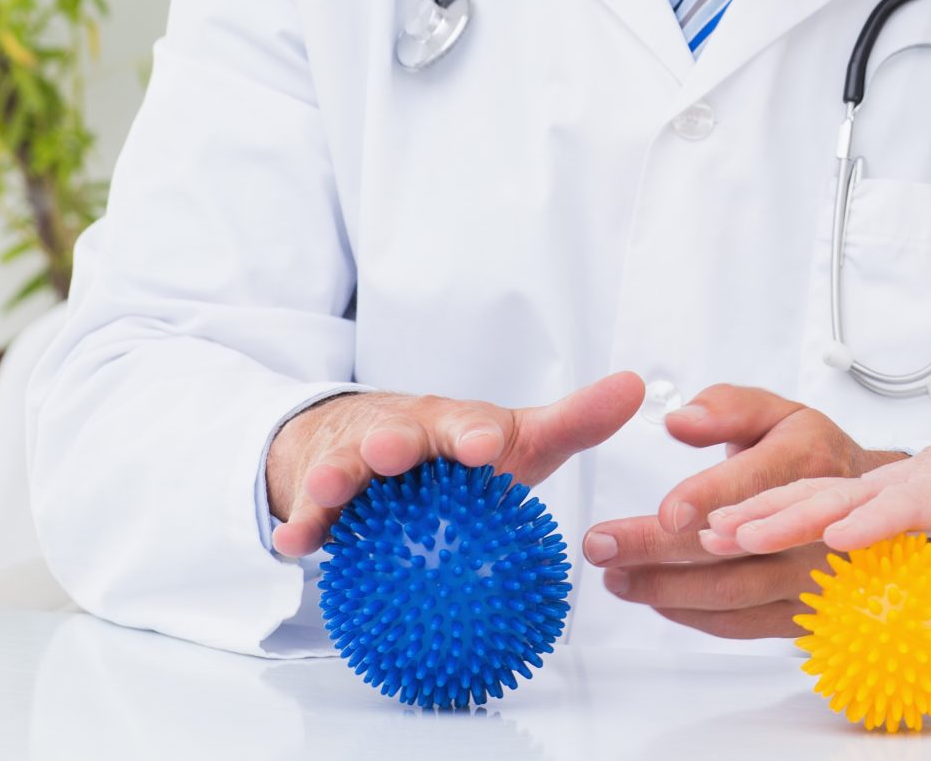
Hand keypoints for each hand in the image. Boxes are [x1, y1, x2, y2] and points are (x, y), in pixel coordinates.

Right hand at [264, 371, 645, 557]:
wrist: (373, 441)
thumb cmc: (458, 448)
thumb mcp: (516, 440)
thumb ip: (573, 423)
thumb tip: (638, 387)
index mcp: (453, 425)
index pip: (466, 423)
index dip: (474, 433)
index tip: (484, 447)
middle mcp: (404, 435)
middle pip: (397, 436)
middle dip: (394, 443)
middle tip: (392, 454)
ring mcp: (356, 463)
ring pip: (344, 468)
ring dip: (335, 479)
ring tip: (327, 492)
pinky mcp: (321, 495)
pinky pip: (307, 513)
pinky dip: (300, 525)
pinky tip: (293, 543)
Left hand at [582, 385, 901, 639]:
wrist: (867, 508)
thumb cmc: (813, 456)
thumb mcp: (777, 412)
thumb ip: (727, 408)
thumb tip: (679, 421)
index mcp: (809, 462)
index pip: (755, 485)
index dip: (708, 499)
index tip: (666, 511)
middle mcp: (814, 525)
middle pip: (729, 548)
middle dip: (656, 550)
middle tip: (602, 545)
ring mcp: (809, 575)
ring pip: (730, 593)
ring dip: (663, 589)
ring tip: (615, 574)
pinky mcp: (799, 612)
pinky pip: (739, 624)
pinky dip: (690, 615)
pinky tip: (655, 599)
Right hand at [704, 410, 930, 579]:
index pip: (908, 503)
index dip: (877, 518)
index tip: (844, 532)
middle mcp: (898, 480)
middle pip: (840, 495)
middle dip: (792, 513)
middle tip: (743, 531)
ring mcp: (869, 486)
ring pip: (808, 495)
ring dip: (758, 511)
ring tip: (709, 530)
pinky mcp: (851, 496)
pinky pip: (798, 502)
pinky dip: (756, 512)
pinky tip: (715, 531)